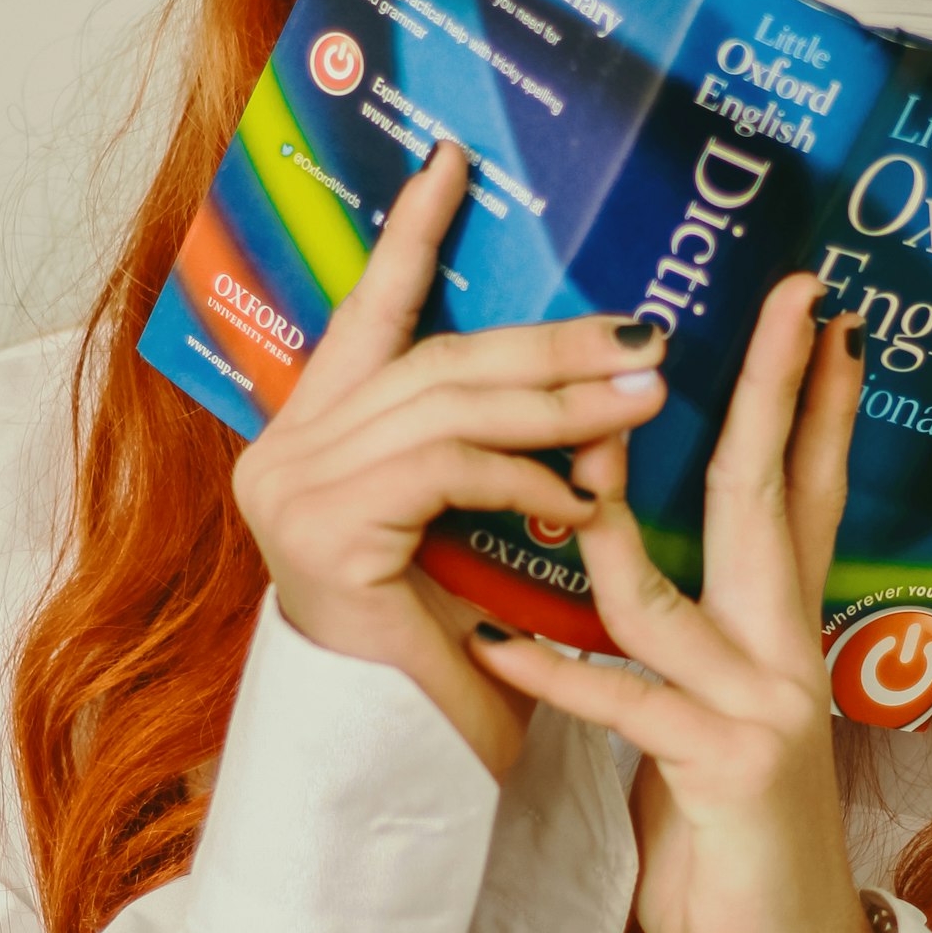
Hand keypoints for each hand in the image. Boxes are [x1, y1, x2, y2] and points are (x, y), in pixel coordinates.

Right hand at [230, 143, 667, 777]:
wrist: (406, 774)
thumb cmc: (449, 656)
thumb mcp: (472, 524)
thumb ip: (493, 440)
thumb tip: (592, 357)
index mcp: (316, 435)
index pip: (371, 311)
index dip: (412, 232)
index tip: (456, 158)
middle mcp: (284, 450)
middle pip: (435, 357)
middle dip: (548, 340)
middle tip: (647, 330)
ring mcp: (292, 489)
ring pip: (448, 405)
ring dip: (560, 399)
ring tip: (646, 395)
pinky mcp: (324, 533)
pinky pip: (447, 470)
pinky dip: (527, 473)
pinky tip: (586, 493)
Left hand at [468, 275, 879, 932]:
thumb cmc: (734, 852)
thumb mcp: (710, 729)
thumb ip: (679, 651)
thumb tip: (615, 575)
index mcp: (781, 638)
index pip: (804, 495)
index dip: (817, 404)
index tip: (823, 319)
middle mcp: (786, 655)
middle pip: (772, 499)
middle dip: (779, 392)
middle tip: (796, 298)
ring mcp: (764, 708)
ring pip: (669, 589)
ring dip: (607, 514)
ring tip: (562, 444)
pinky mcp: (726, 770)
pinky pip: (623, 701)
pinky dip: (552, 672)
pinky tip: (492, 645)